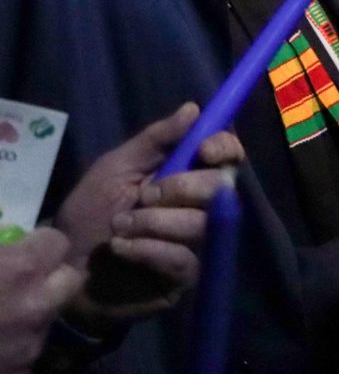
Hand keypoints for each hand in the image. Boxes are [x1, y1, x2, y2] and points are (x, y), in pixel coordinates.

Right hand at [0, 229, 82, 373]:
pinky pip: (29, 352)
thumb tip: (8, 232)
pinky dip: (17, 346)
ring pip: (49, 316)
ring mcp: (31, 343)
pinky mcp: (22, 372)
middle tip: (24, 280)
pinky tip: (0, 341)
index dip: (39, 244)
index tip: (25, 249)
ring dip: (34, 312)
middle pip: (68, 279)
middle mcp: (37, 304)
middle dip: (50, 276)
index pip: (57, 242)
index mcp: (21, 269)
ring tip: (5, 313)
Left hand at [53, 103, 244, 333]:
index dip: (225, 148)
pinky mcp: (184, 275)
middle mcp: (201, 205)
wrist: (65, 267)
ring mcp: (197, 242)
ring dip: (155, 222)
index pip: (228, 154)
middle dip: (182, 188)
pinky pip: (182, 258)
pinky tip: (122, 249)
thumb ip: (155, 139)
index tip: (203, 150)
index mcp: (188, 173)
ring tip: (119, 228)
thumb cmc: (90, 213)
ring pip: (200, 224)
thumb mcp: (116, 168)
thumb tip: (194, 108)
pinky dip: (148, 249)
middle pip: (222, 188)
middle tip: (144, 196)